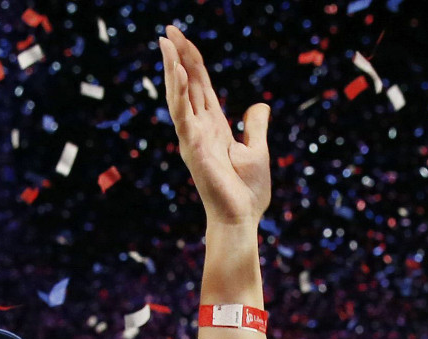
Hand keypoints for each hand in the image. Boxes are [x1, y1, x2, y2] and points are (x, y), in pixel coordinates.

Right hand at [161, 26, 271, 224]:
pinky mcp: (194, 148)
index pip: (201, 85)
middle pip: (188, 84)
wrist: (241, 218)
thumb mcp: (258, 150)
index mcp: (215, 125)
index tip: (181, 37)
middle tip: (168, 30)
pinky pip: (184, 117)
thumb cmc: (247, 192)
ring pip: (180, 96)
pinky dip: (181, 95)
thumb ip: (256, 126)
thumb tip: (260, 104)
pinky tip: (180, 74)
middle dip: (179, 57)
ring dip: (173, 70)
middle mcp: (200, 127)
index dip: (192, 60)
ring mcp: (194, 137)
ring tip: (167, 44)